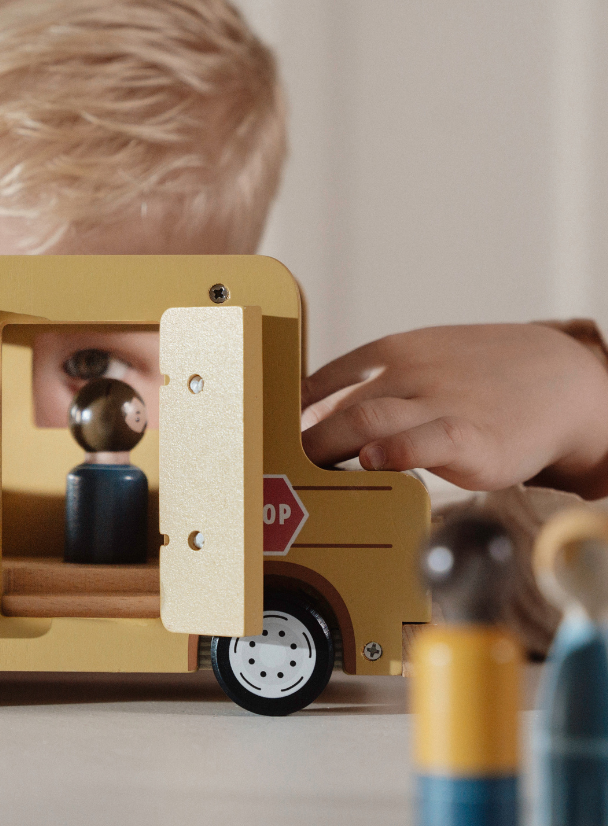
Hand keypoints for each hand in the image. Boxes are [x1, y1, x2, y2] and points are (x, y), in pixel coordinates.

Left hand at [300, 324, 607, 498]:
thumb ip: (370, 383)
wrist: (561, 378)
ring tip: (304, 473)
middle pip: (335, 407)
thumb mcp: (421, 359)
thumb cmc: (477, 376)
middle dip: (300, 441)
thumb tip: (309, 411)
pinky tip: (372, 463)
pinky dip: (393, 453)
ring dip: (328, 446)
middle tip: (274, 470)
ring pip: (366, 420)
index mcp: (389, 353)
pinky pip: (424, 441)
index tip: (265, 441)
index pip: (319, 382)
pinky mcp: (471, 437)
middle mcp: (408, 373)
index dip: (287, 415)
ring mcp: (439, 402)